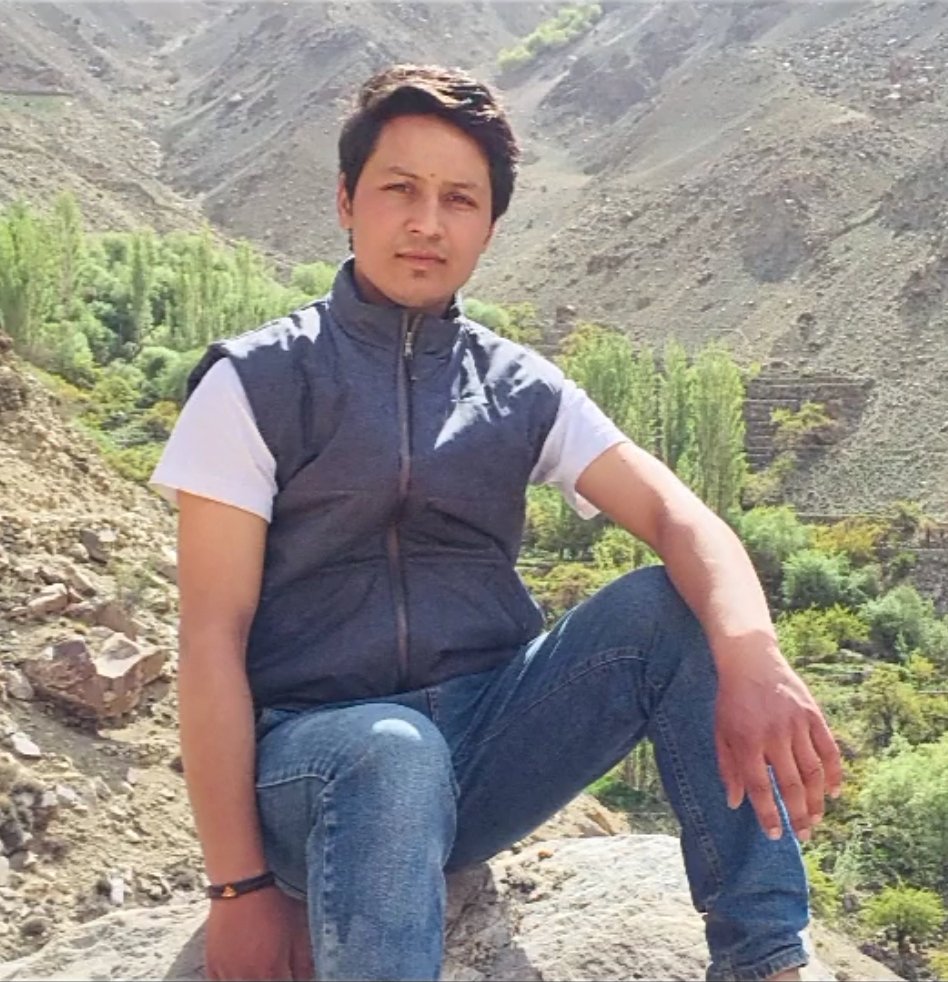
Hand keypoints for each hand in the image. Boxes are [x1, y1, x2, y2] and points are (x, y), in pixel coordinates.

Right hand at [205, 886, 313, 980]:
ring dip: (252, 977)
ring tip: (257, 961)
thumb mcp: (298, 927)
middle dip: (272, 977)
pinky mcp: (212, 966)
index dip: (288, 978)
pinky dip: (231, 978)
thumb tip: (309, 978)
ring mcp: (227, 974)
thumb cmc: (272, 902)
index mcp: (272, 971)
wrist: (240, 885)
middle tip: (273, 962)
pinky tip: (240, 965)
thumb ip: (305, 960)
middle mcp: (248, 978)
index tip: (288, 971)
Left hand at [713, 635, 842, 841]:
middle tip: (802, 836)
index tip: (775, 835)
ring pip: (813, 772)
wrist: (750, 660)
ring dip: (817, 801)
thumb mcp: (720, 732)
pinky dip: (834, 773)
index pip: (759, 787)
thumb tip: (735, 804)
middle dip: (798, 815)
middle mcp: (773, 735)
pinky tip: (834, 792)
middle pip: (790, 784)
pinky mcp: (812, 714)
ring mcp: (796, 724)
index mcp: (746, 741)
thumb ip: (728, 768)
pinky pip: (829, 750)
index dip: (768, 814)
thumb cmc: (731, 700)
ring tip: (816, 820)